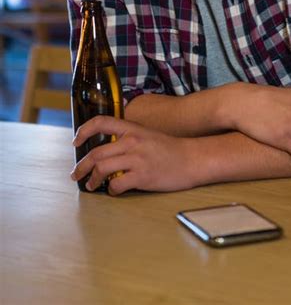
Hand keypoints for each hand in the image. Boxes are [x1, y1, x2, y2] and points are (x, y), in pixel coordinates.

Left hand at [71, 116, 194, 194]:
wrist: (192, 159)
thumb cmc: (170, 149)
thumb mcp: (147, 135)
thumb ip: (128, 138)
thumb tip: (109, 150)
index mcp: (132, 129)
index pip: (101, 122)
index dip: (84, 131)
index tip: (76, 142)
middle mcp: (132, 141)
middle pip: (96, 153)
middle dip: (81, 166)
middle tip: (76, 175)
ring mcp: (136, 159)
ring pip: (102, 169)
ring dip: (92, 180)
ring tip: (91, 186)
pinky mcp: (142, 176)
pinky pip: (116, 185)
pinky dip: (111, 190)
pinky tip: (114, 191)